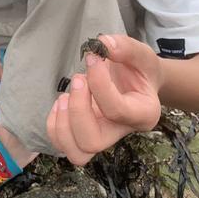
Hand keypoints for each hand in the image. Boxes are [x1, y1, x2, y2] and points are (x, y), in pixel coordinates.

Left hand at [47, 34, 162, 165]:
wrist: (138, 80)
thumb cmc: (140, 69)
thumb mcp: (141, 54)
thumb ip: (126, 47)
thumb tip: (103, 44)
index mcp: (143, 113)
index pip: (116, 110)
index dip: (99, 83)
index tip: (94, 59)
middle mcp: (122, 131)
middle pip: (92, 141)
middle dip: (77, 110)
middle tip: (79, 79)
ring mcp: (103, 136)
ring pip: (77, 152)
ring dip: (63, 122)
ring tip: (66, 95)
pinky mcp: (84, 134)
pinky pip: (63, 144)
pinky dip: (55, 124)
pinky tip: (62, 102)